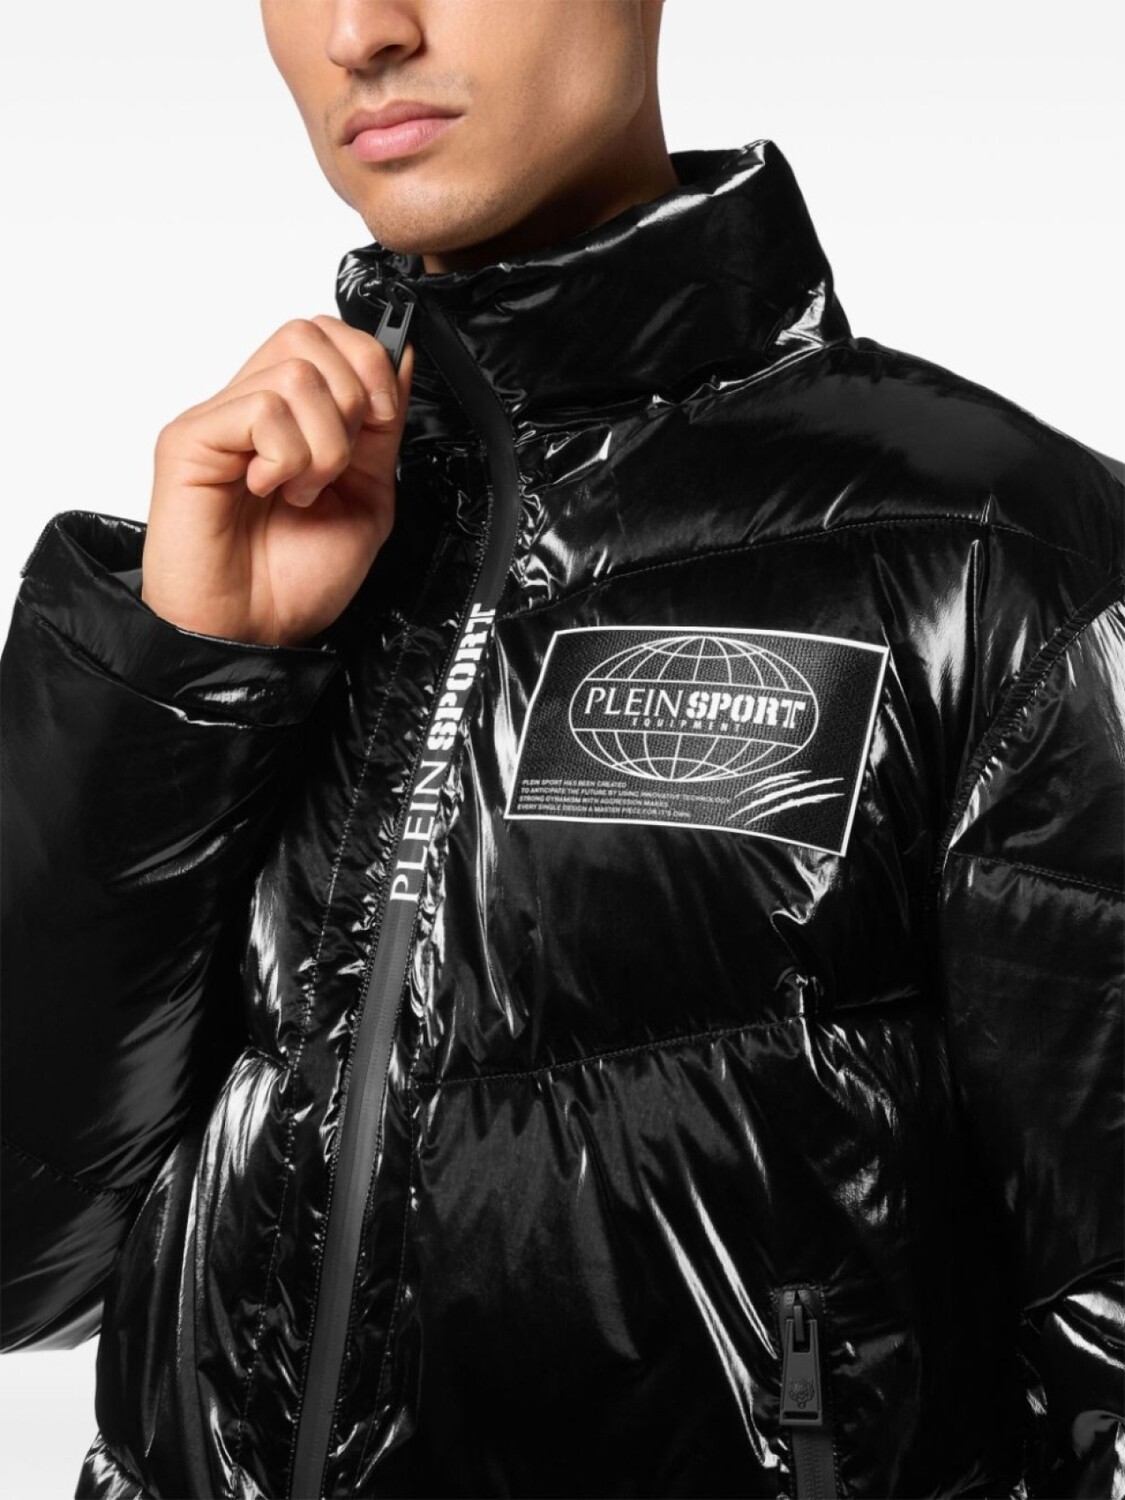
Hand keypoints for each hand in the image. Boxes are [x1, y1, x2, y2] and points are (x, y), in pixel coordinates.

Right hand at [140, 314, 414, 646]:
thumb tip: (401, 357)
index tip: (381, 419)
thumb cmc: (295, 582)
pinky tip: (267, 490)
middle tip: (336, 466)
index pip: (326, 334)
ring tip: (300, 491)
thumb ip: (383, 428)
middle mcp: (252, 408)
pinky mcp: (190, 438)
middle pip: (309, 333)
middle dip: (351, 400)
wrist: (254, 634)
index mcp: (291, 417)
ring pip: (296, 373)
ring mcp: (219, 419)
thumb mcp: (368, 496)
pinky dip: (286, 458)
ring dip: (322, 445)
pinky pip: (262, 409)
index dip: (369, 363)